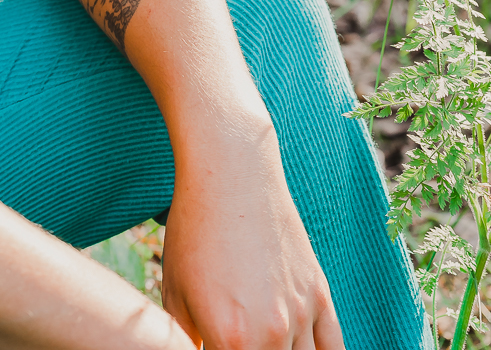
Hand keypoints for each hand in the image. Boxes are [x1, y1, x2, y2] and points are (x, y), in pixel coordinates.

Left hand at [160, 120, 343, 349]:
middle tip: (240, 341)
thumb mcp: (175, 293)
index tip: (216, 346)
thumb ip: (185, 339)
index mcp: (229, 339)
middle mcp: (271, 334)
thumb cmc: (194, 230)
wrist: (231, 175)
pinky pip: (334, 349)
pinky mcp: (320, 296)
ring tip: (266, 341)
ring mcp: (301, 315)